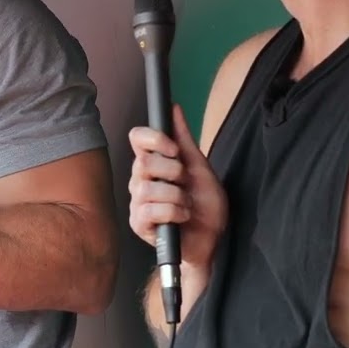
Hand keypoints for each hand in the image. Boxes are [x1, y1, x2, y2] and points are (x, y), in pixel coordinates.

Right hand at [127, 104, 226, 271]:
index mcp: (153, 163)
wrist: (211, 240)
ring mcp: (138, 202)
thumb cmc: (205, 206)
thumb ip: (185, 139)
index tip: (173, 148)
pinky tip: (182, 217)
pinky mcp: (139, 224)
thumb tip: (174, 108)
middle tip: (185, 184)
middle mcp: (140, 180)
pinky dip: (175, 212)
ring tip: (187, 205)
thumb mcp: (200, 168)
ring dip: (177, 196)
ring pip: (149, 187)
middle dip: (173, 171)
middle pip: (143, 161)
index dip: (153, 138)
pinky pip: (152, 210)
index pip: (137, 138)